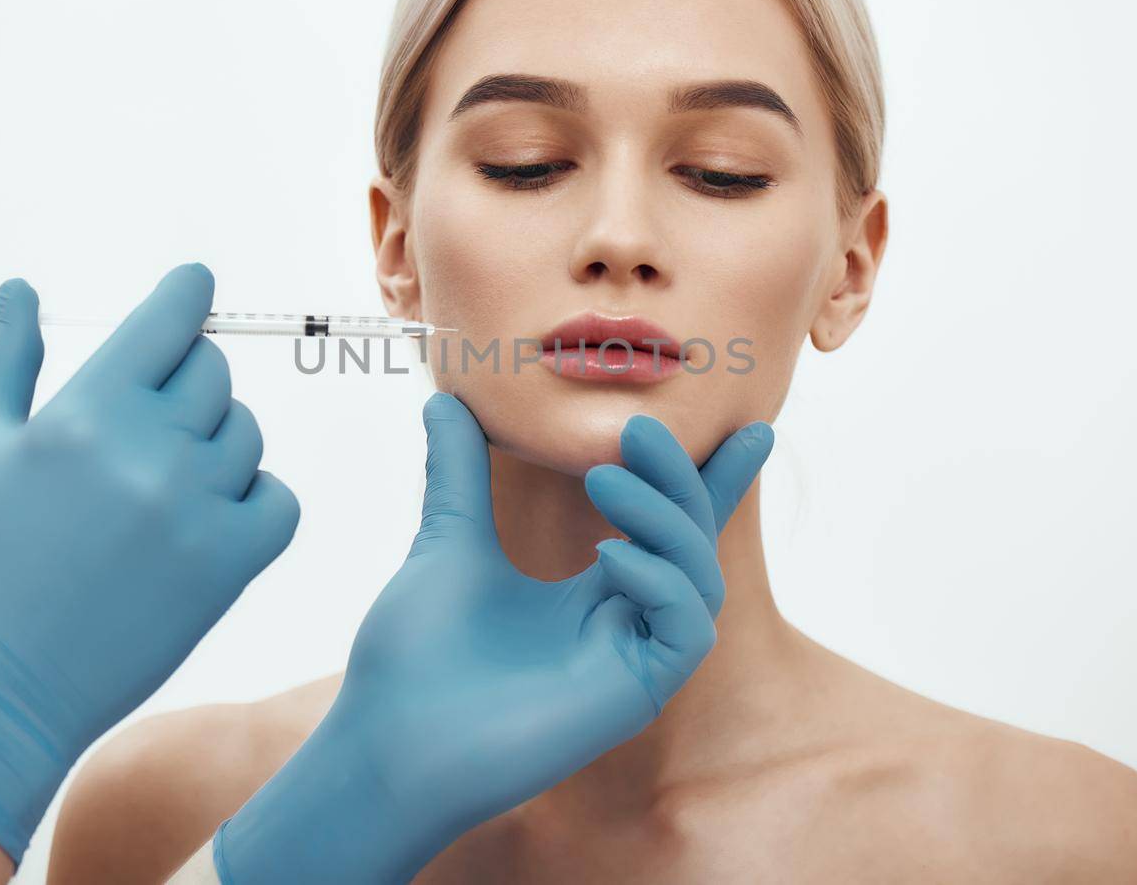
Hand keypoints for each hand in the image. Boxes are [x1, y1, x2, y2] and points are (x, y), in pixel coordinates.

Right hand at [0, 262, 299, 864]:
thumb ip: (7, 359)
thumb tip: (20, 288)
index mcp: (86, 413)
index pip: (169, 320)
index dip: (188, 293)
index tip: (196, 284)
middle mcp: (150, 452)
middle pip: (213, 373)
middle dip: (186, 381)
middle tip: (148, 423)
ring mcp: (196, 509)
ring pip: (246, 433)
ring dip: (216, 442)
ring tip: (160, 485)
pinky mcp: (230, 566)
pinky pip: (279, 500)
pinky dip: (255, 500)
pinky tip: (205, 518)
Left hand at [212, 391, 772, 882]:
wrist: (386, 738)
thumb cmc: (414, 656)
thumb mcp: (448, 540)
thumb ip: (459, 472)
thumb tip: (447, 398)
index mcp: (594, 592)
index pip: (668, 527)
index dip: (712, 479)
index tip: (750, 426)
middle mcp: (623, 623)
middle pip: (690, 539)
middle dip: (680, 477)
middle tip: (640, 427)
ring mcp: (632, 660)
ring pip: (697, 575)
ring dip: (665, 517)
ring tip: (603, 479)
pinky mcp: (636, 694)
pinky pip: (686, 628)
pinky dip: (661, 580)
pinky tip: (609, 556)